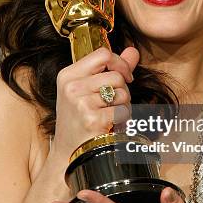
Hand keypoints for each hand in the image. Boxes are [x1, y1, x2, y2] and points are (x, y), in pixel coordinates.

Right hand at [52, 46, 139, 161]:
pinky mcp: (92, 119)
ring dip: (123, 106)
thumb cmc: (80, 118)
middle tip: (112, 104)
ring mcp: (81, 103)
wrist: (69, 152)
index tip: (125, 76)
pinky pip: (123, 111)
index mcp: (69, 75)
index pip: (103, 54)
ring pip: (123, 93)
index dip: (120, 63)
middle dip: (123, 90)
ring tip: (110, 115)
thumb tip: (133, 51)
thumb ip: (112, 68)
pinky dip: (123, 120)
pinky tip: (110, 126)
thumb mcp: (89, 89)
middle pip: (116, 76)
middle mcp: (72, 87)